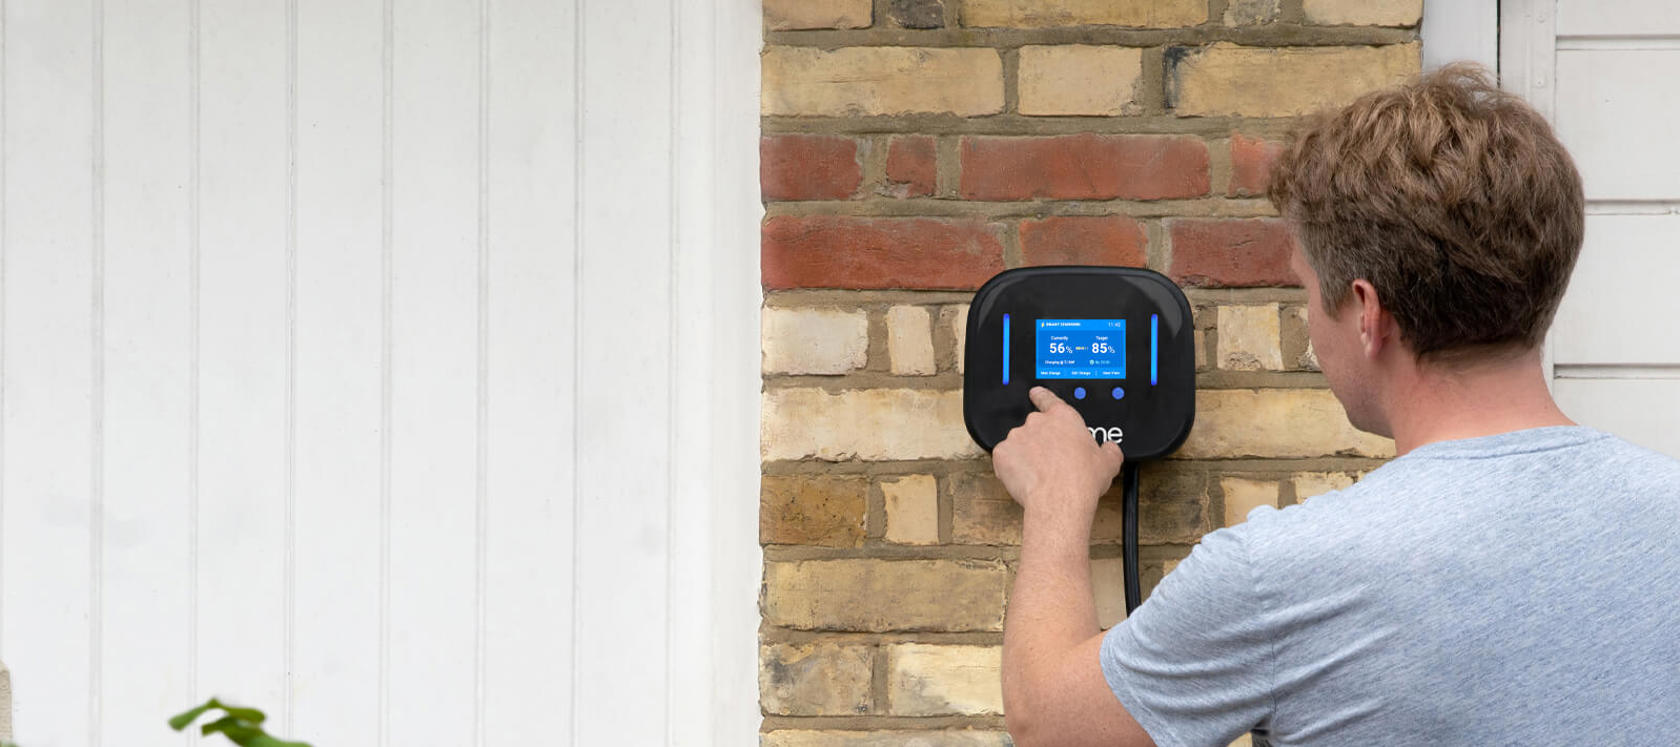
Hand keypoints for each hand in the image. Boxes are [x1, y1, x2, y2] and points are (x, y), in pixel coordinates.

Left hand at [992, 387, 1124, 525]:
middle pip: (1034, 427)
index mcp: (1063, 417)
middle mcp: (1037, 422)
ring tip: (1039, 475)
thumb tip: (1110, 449)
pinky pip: (1004, 459)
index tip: (1035, 394)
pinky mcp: (1002, 454)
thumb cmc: (1082, 480)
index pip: (1048, 399)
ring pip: (1018, 444)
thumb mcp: (1108, 463)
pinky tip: (1024, 479)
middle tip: (1050, 461)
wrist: (1060, 499)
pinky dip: (1010, 468)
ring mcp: (1017, 436)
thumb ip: (1108, 449)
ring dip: (1024, 455)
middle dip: (1039, 442)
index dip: (1041, 396)